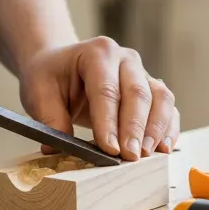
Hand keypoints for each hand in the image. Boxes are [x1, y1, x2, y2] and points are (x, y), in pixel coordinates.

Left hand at [19, 37, 178, 160]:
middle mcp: (125, 59)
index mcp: (97, 53)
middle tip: (130, 157)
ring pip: (160, 98)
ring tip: (147, 155)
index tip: (110, 149)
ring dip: (156, 129)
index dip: (109, 121)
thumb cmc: (52, 77)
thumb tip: (58, 150)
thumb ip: (51, 120)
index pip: (106, 89)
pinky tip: (164, 148)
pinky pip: (168, 107)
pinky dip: (169, 128)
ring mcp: (142, 72)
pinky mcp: (152, 88)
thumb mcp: (40, 94)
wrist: (62, 64)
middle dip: (135, 128)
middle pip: (137, 93)